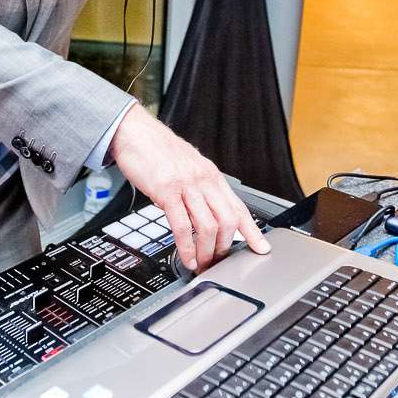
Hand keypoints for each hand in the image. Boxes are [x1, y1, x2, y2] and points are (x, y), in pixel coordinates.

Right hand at [109, 102, 268, 271]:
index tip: (261, 248)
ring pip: (208, 226)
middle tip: (217, 262)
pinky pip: (182, 225)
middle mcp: (204, 180)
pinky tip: (186, 257)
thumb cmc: (158, 150)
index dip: (252, 231)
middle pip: (227, 220)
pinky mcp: (167, 191)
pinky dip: (186, 247)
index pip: (239, 207)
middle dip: (224, 247)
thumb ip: (199, 188)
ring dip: (206, 252)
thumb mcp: (188, 168)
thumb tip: (205, 212)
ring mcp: (187, 186)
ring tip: (202, 264)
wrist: (136, 133)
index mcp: (212, 176)